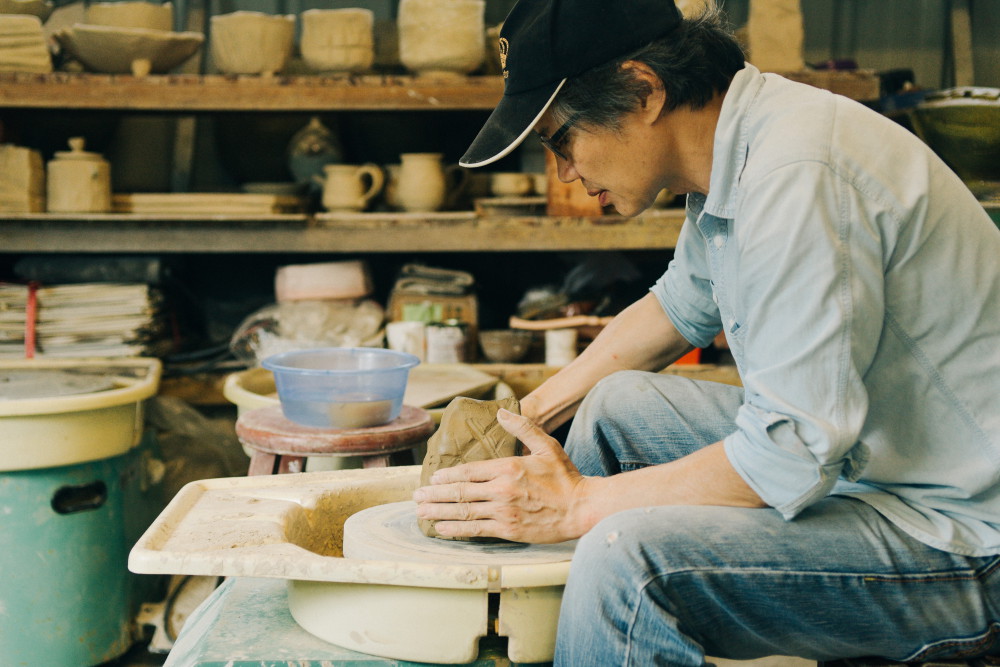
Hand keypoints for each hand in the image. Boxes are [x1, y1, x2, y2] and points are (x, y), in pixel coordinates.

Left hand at [413, 408, 591, 542]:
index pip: (468, 471)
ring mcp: (503, 512)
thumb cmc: (565, 477)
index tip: (432, 478)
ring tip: (421, 512)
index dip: (447, 476)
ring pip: (463, 512)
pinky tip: (442, 529)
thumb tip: (500, 413)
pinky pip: (476, 530)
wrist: (581, 508)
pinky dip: (456, 530)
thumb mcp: (546, 445)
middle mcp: (501, 490)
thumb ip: (522, 428)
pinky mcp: (508, 530)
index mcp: (508, 468)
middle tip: (417, 496)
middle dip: (434, 495)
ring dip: (439, 512)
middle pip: (460, 492)